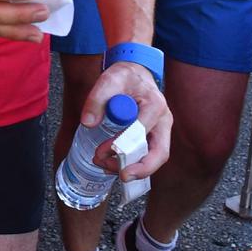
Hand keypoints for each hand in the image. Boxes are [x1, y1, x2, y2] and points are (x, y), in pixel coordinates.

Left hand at [81, 61, 171, 180]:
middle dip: (140, 169)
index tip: (104, 153)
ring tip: (103, 165)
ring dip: (131, 167)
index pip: (142, 132)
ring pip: (154, 157)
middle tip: (118, 176)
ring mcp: (161, 131)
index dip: (124, 146)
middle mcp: (163, 121)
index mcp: (154, 105)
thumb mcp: (108, 80)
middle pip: (160, 153)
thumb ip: (97, 98)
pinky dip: (131, 163)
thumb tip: (88, 123)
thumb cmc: (125, 77)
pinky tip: (111, 164)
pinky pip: (147, 155)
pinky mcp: (154, 137)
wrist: (135, 74)